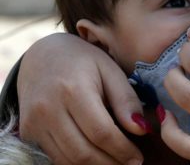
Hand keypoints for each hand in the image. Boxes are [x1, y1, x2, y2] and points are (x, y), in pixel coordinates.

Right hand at [17, 33, 145, 164]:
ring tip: (117, 163)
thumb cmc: (83, 61)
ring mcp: (34, 122)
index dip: (122, 150)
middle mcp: (48, 108)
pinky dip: (77, 163)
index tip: (138, 158)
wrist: (42, 55)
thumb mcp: (110, 70)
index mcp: (73, 90)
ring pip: (67, 160)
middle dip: (111, 163)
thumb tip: (142, 129)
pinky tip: (96, 158)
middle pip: (83, 152)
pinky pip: (55, 157)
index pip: (101, 132)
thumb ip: (126, 100)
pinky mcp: (27, 131)